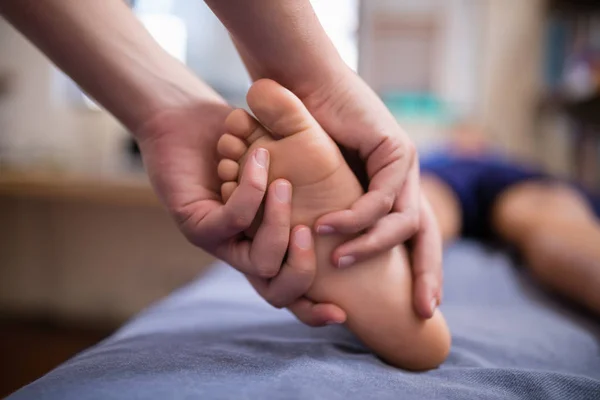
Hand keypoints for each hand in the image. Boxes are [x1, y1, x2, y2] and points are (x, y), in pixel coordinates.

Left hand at [135, 100, 345, 324]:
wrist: (185, 120)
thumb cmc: (241, 139)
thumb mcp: (289, 162)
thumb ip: (315, 187)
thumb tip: (357, 203)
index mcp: (267, 247)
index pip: (292, 294)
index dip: (314, 310)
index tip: (341, 311)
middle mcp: (243, 253)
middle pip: (279, 293)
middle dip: (304, 267)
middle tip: (311, 228)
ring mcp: (218, 242)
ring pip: (261, 263)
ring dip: (279, 224)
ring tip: (284, 185)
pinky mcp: (196, 223)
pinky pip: (233, 222)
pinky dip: (253, 191)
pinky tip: (260, 158)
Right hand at [302, 72, 442, 317]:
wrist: (302, 89)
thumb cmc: (302, 138)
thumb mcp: (320, 188)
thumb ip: (333, 216)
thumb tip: (326, 259)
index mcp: (392, 191)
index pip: (416, 239)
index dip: (423, 272)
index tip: (421, 307)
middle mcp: (405, 180)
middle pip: (428, 235)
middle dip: (428, 273)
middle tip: (424, 309)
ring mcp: (405, 163)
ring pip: (404, 220)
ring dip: (370, 245)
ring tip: (340, 261)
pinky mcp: (395, 148)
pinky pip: (381, 195)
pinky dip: (355, 216)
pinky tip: (328, 225)